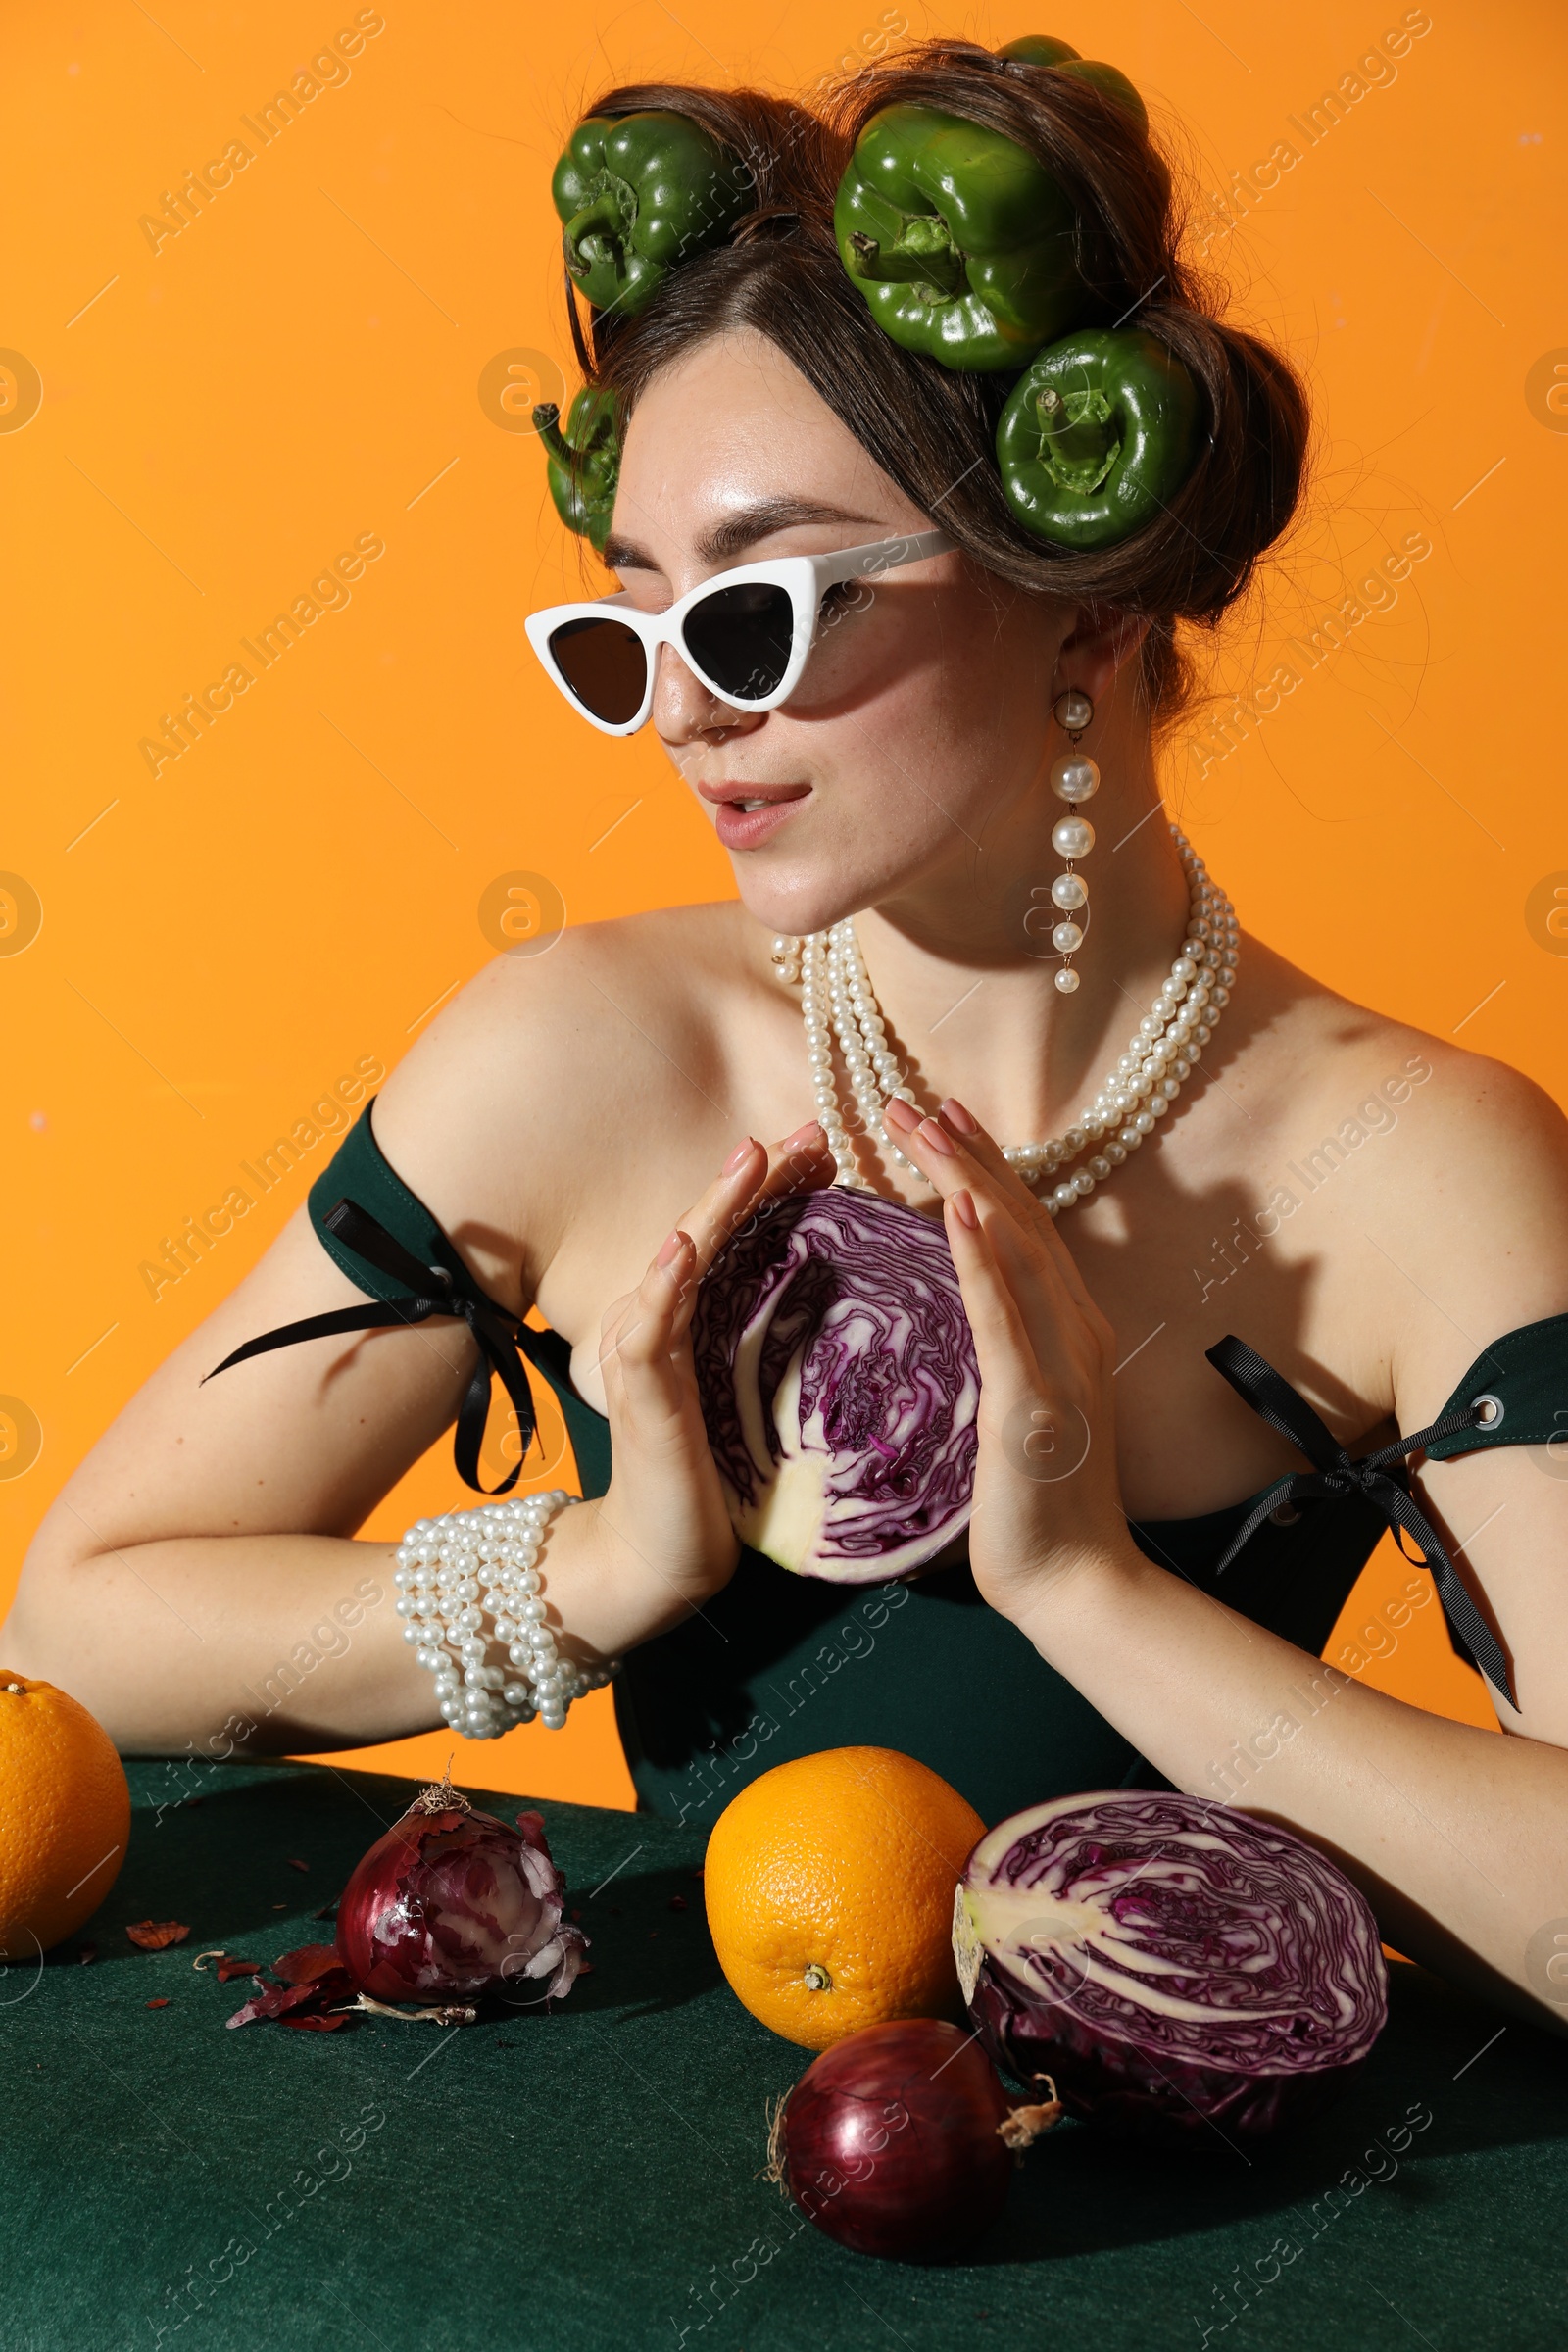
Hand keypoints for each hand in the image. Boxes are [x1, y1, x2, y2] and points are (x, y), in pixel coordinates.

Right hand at [592, 1121, 834, 1628]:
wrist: (666, 1551)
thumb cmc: (724, 1476)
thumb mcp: (764, 1392)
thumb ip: (787, 1340)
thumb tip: (858, 1297)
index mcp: (695, 1314)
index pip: (739, 1233)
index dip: (780, 1187)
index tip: (832, 1150)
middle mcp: (659, 1316)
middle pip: (711, 1228)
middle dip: (758, 1177)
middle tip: (809, 1132)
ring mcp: (641, 1349)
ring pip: (677, 1258)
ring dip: (714, 1207)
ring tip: (751, 1159)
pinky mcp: (637, 1392)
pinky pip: (649, 1328)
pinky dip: (664, 1283)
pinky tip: (685, 1248)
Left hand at [882, 1095, 1136, 1629]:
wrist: (1076, 1584)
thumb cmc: (1037, 1511)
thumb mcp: (1017, 1416)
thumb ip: (1000, 1361)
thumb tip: (958, 1325)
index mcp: (1070, 1333)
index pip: (1025, 1231)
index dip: (987, 1169)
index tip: (945, 1119)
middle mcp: (1074, 1332)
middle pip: (1021, 1220)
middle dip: (967, 1154)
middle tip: (916, 1097)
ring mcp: (1060, 1363)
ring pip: (1014, 1248)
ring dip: (966, 1180)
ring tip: (921, 1126)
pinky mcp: (1033, 1402)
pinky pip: (1004, 1316)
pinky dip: (982, 1258)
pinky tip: (956, 1212)